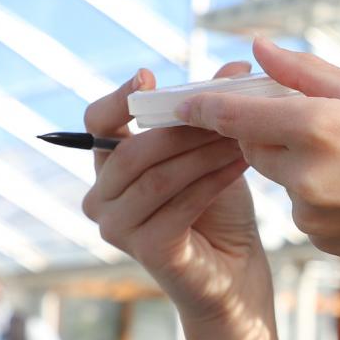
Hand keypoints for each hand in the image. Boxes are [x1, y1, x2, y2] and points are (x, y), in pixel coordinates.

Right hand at [82, 63, 272, 325]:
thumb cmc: (218, 209)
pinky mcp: (145, 249)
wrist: (235, 273)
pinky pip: (178, 204)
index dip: (119, 97)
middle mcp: (101, 198)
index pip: (96, 121)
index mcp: (108, 167)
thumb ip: (214, 112)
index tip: (149, 77)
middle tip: (228, 108)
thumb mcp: (213, 151)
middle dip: (183, 126)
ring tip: (242, 134)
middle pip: (133, 149)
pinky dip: (212, 180)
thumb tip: (237, 66)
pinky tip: (241, 164)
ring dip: (202, 152)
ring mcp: (117, 228)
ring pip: (157, 176)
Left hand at [179, 38, 339, 283]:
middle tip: (315, 120)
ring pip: (281, 178)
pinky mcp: (317, 239)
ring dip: (301, 165)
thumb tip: (257, 48)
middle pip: (254, 146)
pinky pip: (301, 207)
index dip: (203, 106)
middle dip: (269, 131)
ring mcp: (309, 212)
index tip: (182, 100)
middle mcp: (305, 172)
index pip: (235, 115)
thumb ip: (308, 73)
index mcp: (319, 126)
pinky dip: (319, 196)